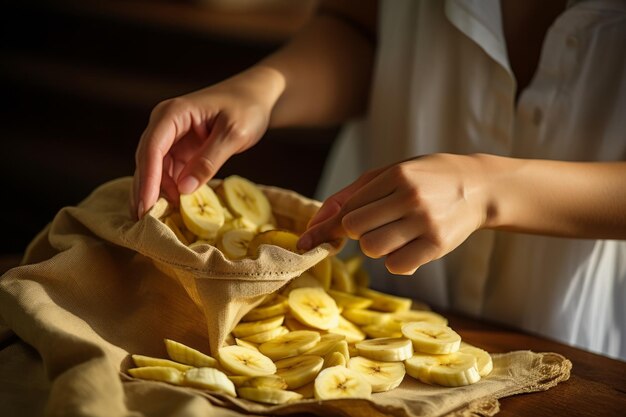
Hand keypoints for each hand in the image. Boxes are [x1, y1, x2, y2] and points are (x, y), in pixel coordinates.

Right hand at [132, 66, 284, 218]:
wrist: (255, 96)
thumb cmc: (247, 108)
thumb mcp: (233, 134)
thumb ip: (210, 160)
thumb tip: (184, 190)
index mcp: (173, 113)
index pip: (153, 148)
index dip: (148, 179)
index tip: (147, 205)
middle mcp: (164, 124)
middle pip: (146, 161)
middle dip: (145, 191)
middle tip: (145, 222)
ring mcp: (170, 137)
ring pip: (154, 170)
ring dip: (155, 194)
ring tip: (156, 222)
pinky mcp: (179, 150)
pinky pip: (168, 173)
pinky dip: (169, 191)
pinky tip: (171, 210)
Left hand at [297, 154, 489, 274]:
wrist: (480, 187)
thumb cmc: (426, 179)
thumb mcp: (391, 173)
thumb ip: (351, 194)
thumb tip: (315, 222)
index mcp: (397, 175)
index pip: (348, 207)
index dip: (329, 225)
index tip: (307, 241)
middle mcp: (410, 197)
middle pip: (356, 229)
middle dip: (357, 231)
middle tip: (375, 224)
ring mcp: (426, 222)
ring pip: (373, 248)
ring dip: (375, 246)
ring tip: (394, 233)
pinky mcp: (438, 245)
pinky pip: (397, 266)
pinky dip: (395, 261)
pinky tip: (408, 246)